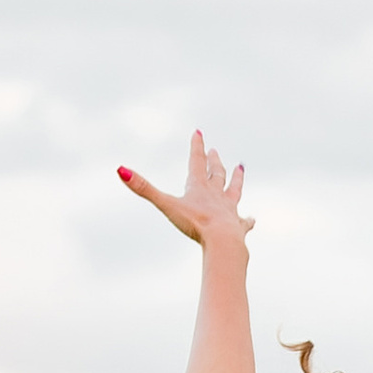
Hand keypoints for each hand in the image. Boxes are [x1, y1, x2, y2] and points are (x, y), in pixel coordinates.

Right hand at [118, 131, 251, 249]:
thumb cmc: (195, 223)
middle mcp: (216, 196)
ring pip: (234, 191)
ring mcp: (229, 210)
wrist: (223, 240)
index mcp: (199, 188)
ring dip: (237, 179)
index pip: (196, 162)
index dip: (196, 146)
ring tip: (241, 168)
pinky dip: (247, 220)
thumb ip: (144, 189)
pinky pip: (244, 222)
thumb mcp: (166, 205)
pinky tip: (251, 220)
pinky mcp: (238, 227)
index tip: (198, 132)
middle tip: (214, 151)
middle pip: (216, 174)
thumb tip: (121, 170)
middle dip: (214, 161)